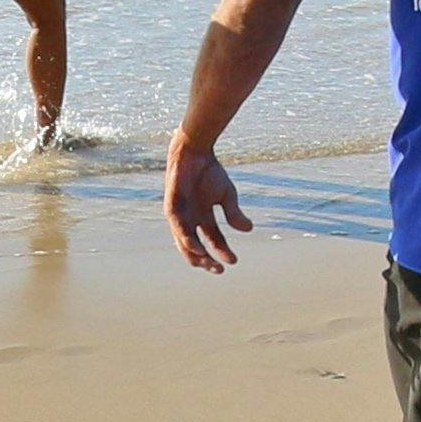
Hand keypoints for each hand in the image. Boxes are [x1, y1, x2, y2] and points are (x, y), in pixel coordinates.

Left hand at [167, 143, 250, 271]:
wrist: (194, 152)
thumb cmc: (209, 172)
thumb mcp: (227, 195)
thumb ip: (234, 213)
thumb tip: (249, 229)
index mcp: (204, 218)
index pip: (213, 241)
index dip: (223, 252)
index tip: (234, 261)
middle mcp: (191, 220)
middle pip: (197, 248)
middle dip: (207, 261)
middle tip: (218, 270)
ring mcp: (180, 215)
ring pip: (185, 242)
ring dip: (196, 254)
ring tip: (207, 263)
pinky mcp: (171, 208)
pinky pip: (177, 228)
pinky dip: (186, 239)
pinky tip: (196, 247)